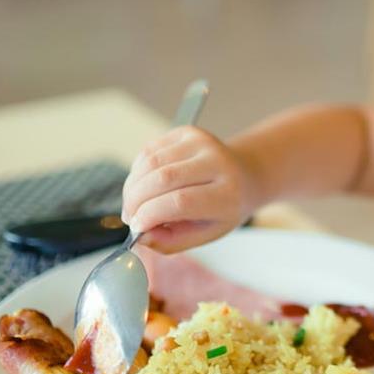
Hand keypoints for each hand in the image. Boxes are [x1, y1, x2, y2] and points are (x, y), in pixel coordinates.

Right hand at [121, 126, 257, 252]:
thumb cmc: (223, 209)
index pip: (181, 201)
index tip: (136, 228)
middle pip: (162, 178)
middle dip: (135, 201)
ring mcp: (202, 143)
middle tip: (129, 217)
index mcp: (228, 194)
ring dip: (132, 186)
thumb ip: (171, 241)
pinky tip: (144, 185)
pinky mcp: (188, 132)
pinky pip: (150, 150)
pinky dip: (138, 171)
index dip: (150, 215)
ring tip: (134, 203)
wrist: (244, 176)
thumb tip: (140, 237)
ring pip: (151, 162)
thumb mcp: (204, 234)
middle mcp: (217, 163)